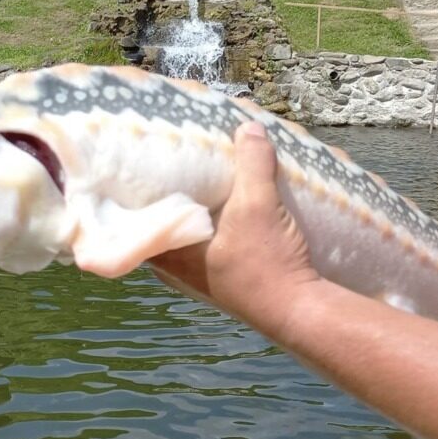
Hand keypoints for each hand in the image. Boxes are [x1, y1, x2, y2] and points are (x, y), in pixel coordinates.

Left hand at [148, 122, 321, 336]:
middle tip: (176, 158)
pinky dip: (217, 220)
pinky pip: (210, 241)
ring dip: (198, 205)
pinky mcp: (224, 276)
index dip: (137, 189)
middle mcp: (177, 268)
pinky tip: (229, 200)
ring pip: (189, 231)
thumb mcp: (258, 206)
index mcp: (169, 254)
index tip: (141, 161)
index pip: (136, 217)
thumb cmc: (266, 264)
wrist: (301, 311)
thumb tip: (248, 127)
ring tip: (202, 172)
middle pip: (165, 219)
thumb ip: (252, 163)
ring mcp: (200, 275)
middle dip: (174, 190)